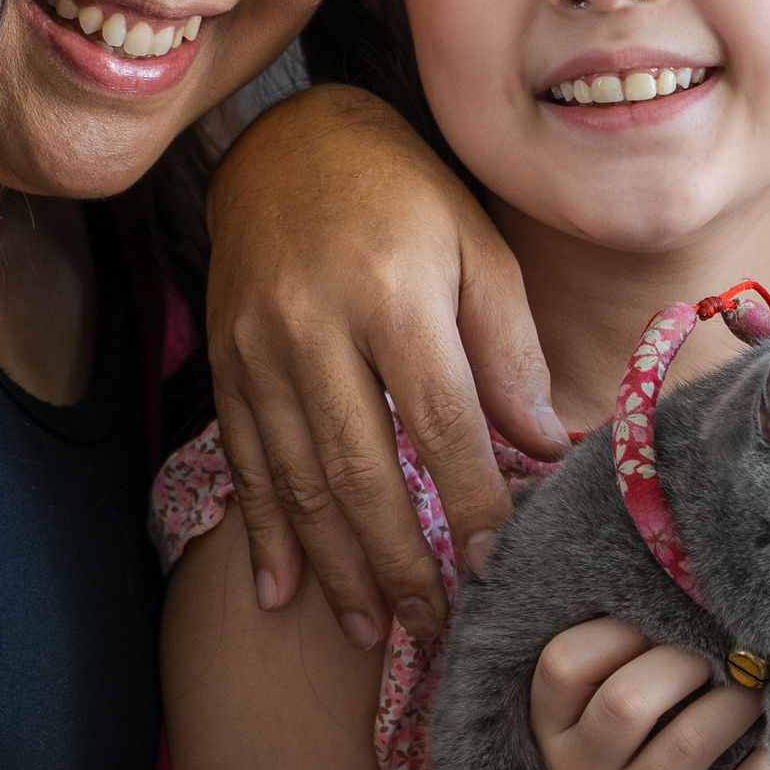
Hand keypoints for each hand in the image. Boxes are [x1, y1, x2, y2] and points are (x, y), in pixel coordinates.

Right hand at [207, 85, 567, 649]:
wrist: (287, 140)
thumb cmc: (404, 196)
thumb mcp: (476, 247)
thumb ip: (510, 349)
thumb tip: (545, 449)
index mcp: (392, 292)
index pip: (439, 420)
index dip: (469, 501)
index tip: (495, 564)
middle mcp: (314, 324)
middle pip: (360, 467)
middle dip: (398, 560)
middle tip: (432, 625)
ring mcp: (257, 348)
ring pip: (297, 479)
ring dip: (336, 565)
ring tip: (373, 628)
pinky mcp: (224, 363)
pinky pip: (245, 462)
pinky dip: (264, 532)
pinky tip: (281, 592)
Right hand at [531, 619, 769, 769]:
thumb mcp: (583, 720)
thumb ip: (592, 651)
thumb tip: (519, 551)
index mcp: (549, 730)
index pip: (564, 662)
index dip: (621, 630)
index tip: (662, 624)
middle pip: (628, 700)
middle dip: (689, 662)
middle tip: (724, 656)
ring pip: (689, 743)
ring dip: (738, 704)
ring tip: (758, 693)